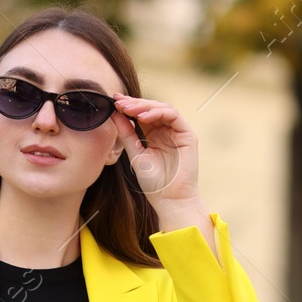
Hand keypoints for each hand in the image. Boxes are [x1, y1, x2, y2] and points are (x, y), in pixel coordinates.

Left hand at [110, 93, 200, 209]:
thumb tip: (115, 114)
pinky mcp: (187, 135)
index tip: (113, 101)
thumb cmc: (154, 182)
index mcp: (154, 135)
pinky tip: (143, 117)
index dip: (128, 106)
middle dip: (134, 103)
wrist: (170, 200)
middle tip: (119, 102)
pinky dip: (158, 113)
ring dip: (145, 106)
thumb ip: (127, 134)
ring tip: (129, 108)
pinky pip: (173, 116)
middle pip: (151, 108)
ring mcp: (178, 132)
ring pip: (163, 108)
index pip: (141, 114)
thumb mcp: (135, 154)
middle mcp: (166, 131)